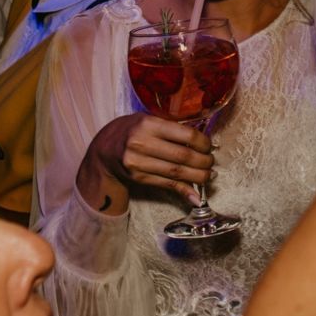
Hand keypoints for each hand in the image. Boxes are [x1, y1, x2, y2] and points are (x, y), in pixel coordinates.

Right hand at [86, 112, 212, 206]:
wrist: (104, 150)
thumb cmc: (132, 131)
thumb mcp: (148, 120)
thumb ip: (172, 128)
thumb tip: (203, 142)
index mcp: (148, 123)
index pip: (185, 134)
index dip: (203, 143)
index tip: (208, 146)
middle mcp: (142, 143)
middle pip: (183, 156)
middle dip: (203, 162)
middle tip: (211, 162)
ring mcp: (138, 162)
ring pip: (177, 173)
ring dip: (198, 177)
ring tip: (208, 175)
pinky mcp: (138, 178)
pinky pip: (167, 185)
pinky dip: (184, 190)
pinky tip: (196, 195)